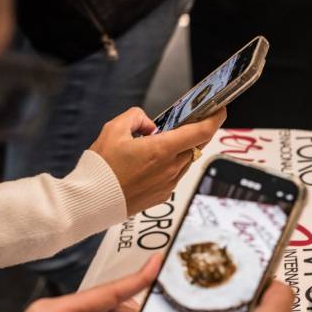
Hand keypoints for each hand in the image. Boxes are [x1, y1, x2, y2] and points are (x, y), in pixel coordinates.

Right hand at [90, 107, 225, 216]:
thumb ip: (136, 118)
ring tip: (160, 144)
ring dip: (180, 150)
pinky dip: (170, 165)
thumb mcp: (114, 129)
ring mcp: (168, 185)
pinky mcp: (162, 196)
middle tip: (185, 124)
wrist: (91, 201)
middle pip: (194, 146)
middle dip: (193, 134)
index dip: (215, 119)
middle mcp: (171, 169)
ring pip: (185, 161)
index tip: (220, 110)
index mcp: (162, 150)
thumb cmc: (101, 167)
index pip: (201, 132)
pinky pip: (174, 176)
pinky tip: (151, 163)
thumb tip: (151, 126)